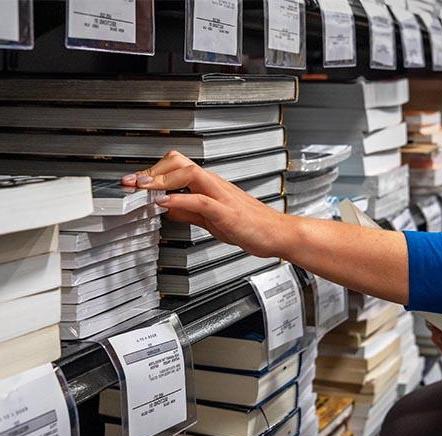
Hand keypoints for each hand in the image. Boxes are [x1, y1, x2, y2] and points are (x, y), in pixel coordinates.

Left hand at [121, 150, 289, 257]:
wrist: (276, 234)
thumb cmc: (251, 226)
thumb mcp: (211, 219)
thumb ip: (188, 212)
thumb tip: (166, 208)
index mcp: (209, 185)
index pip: (175, 168)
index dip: (151, 173)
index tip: (132, 182)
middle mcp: (213, 185)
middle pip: (178, 162)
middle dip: (150, 170)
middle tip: (130, 183)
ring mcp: (221, 195)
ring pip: (188, 173)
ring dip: (160, 179)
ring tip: (141, 188)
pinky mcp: (227, 211)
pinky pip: (200, 199)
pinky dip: (179, 199)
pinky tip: (164, 203)